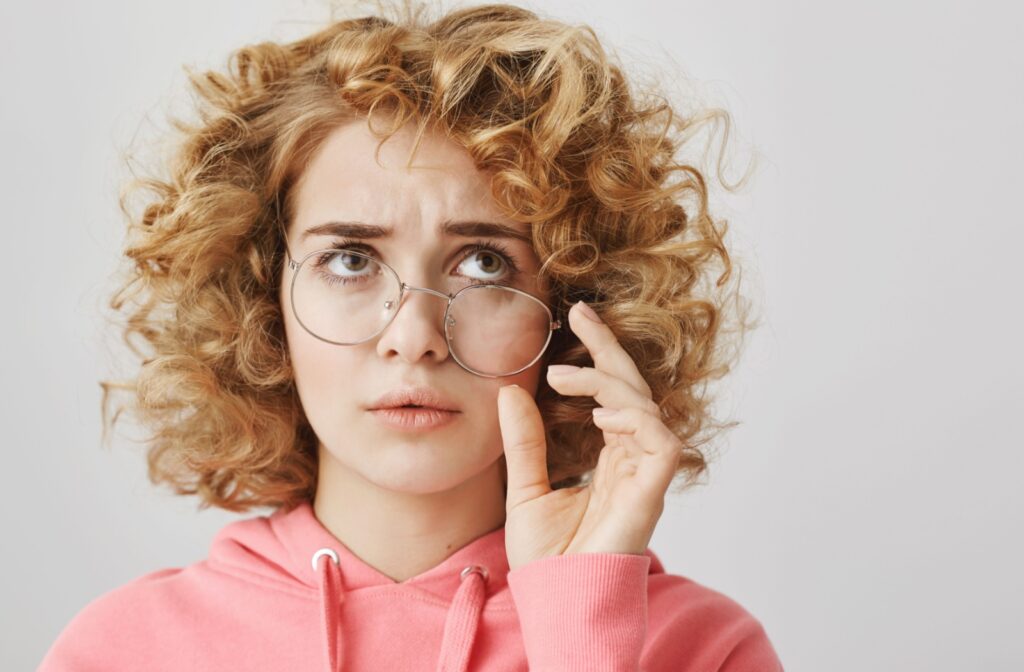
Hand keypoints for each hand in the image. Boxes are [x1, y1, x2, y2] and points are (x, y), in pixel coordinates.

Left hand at [497, 300, 681, 571]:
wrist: (557, 601)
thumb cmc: (549, 559)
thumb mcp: (525, 488)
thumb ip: (525, 442)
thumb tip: (511, 392)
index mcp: (609, 457)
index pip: (611, 393)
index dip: (598, 354)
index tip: (575, 317)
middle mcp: (631, 460)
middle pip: (632, 388)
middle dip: (609, 348)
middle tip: (581, 313)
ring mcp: (644, 476)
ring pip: (645, 406)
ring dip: (608, 382)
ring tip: (565, 377)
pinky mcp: (650, 493)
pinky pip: (661, 442)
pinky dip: (635, 419)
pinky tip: (601, 415)